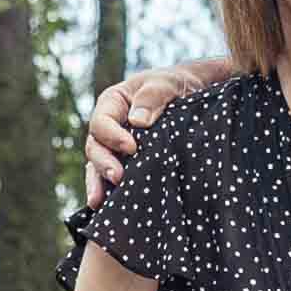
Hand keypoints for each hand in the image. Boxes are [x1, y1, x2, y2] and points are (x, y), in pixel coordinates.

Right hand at [78, 58, 231, 201]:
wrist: (193, 94)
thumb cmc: (176, 84)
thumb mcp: (167, 83)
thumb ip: (153, 96)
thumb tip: (138, 121)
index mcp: (113, 104)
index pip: (102, 122)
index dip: (112, 136)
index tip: (132, 148)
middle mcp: (110, 127)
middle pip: (96, 147)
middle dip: (104, 164)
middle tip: (119, 178)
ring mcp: (116, 147)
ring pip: (98, 166)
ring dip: (98, 183)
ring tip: (98, 202)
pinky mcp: (128, 163)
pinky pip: (111, 178)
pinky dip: (109, 192)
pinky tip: (107, 207)